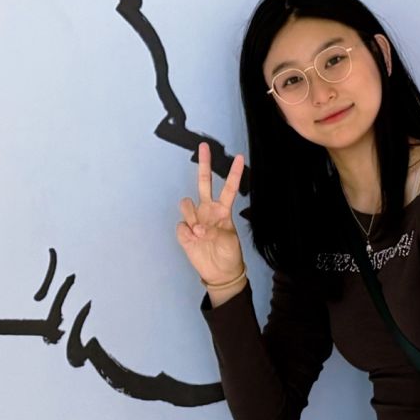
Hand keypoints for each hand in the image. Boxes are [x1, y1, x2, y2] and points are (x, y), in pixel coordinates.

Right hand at [174, 142, 245, 288]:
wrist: (219, 273)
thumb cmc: (229, 254)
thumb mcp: (230, 241)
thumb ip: (215, 231)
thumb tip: (197, 228)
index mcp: (223, 210)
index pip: (229, 188)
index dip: (234, 173)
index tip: (239, 157)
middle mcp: (208, 210)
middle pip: (204, 183)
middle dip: (204, 164)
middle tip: (204, 146)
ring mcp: (195, 220)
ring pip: (186, 204)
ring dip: (192, 216)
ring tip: (199, 232)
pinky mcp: (184, 232)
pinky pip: (181, 225)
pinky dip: (187, 233)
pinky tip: (193, 240)